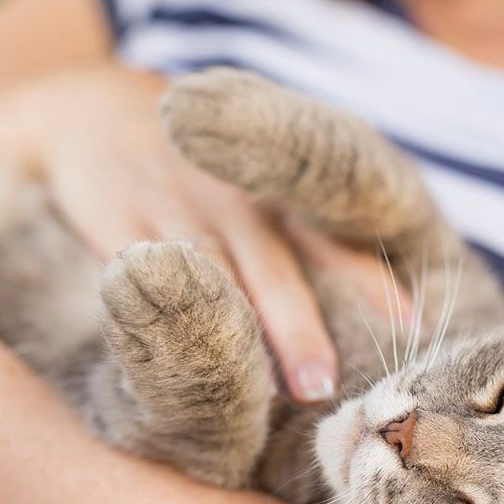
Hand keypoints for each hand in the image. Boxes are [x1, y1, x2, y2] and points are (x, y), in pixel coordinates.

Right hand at [18, 65, 408, 401]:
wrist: (93, 110)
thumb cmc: (199, 168)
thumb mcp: (251, 174)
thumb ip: (297, 229)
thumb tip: (370, 296)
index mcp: (272, 190)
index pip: (329, 237)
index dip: (367, 278)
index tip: (409, 324)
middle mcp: (232, 198)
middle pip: (273, 268)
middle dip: (300, 329)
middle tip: (325, 387)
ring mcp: (174, 208)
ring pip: (214, 278)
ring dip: (242, 334)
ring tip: (268, 393)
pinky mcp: (118, 222)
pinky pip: (151, 274)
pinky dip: (173, 313)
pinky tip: (188, 355)